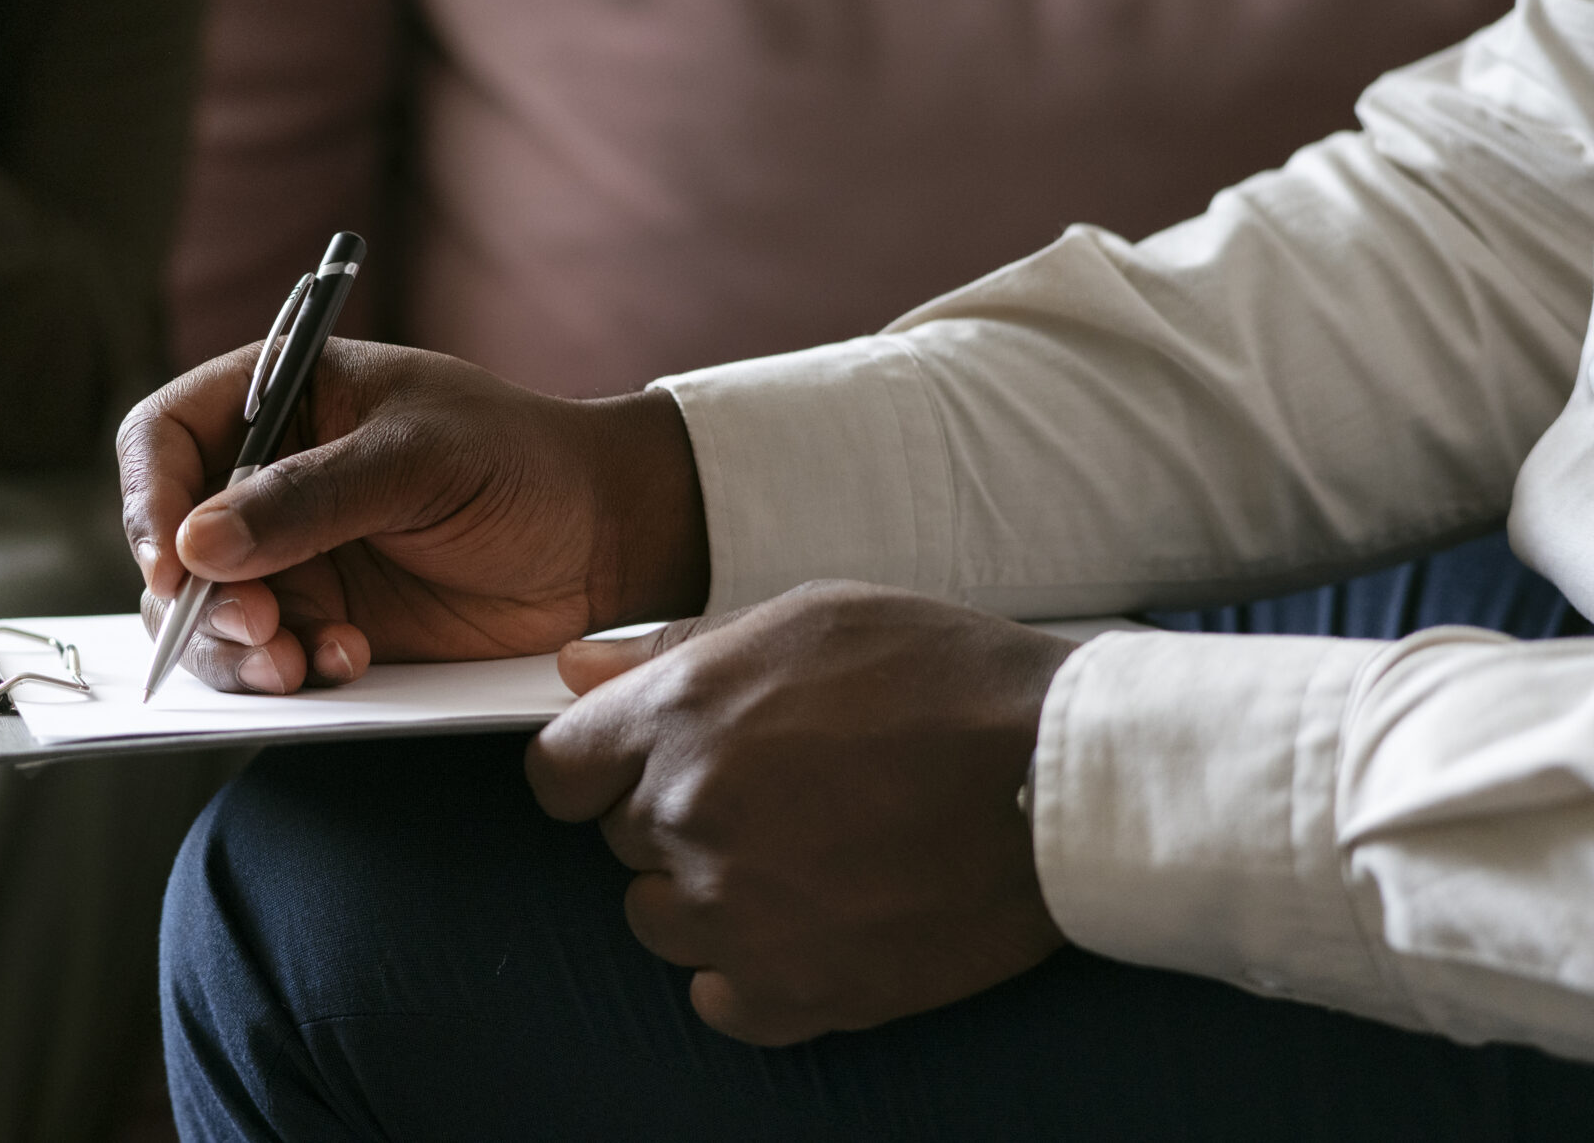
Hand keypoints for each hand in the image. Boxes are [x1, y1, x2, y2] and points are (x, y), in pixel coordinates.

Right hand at [116, 340, 707, 694]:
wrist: (602, 540)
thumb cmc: (518, 460)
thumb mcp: (417, 459)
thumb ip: (308, 498)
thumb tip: (197, 548)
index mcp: (276, 397)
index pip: (162, 440)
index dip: (152, 501)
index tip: (175, 566)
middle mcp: (263, 479)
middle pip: (168, 543)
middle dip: (197, 599)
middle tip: (262, 631)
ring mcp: (287, 558)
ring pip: (203, 616)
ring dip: (237, 649)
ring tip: (302, 662)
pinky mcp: (320, 623)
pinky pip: (264, 660)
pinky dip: (288, 674)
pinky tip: (350, 663)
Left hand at [526, 582, 1075, 1045]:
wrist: (1063, 778)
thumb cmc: (946, 680)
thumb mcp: (804, 619)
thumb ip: (674, 648)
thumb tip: (578, 667)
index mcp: (680, 716)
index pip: (557, 772)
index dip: (594, 772)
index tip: (633, 774)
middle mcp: (690, 816)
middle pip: (620, 843)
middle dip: (678, 822)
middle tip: (775, 798)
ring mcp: (738, 912)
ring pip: (661, 923)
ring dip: (711, 899)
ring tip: (804, 857)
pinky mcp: (798, 989)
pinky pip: (719, 1000)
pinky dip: (753, 973)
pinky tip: (813, 923)